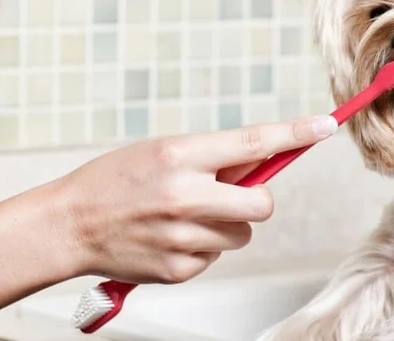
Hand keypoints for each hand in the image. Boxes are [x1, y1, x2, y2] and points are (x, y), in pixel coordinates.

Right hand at [54, 115, 337, 283]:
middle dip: (257, 200)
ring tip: (185, 215)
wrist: (68, 225)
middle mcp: (184, 196)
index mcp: (180, 156)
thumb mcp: (163, 152)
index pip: (252, 142)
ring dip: (225, 224)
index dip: (295, 134)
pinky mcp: (178, 268)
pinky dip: (202, 247)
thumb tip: (264, 161)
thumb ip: (213, 158)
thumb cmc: (116, 181)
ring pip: (242, 233)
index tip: (325, 125)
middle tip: (235, 195)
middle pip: (262, 204)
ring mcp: (182, 236)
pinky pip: (216, 256)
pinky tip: (170, 237)